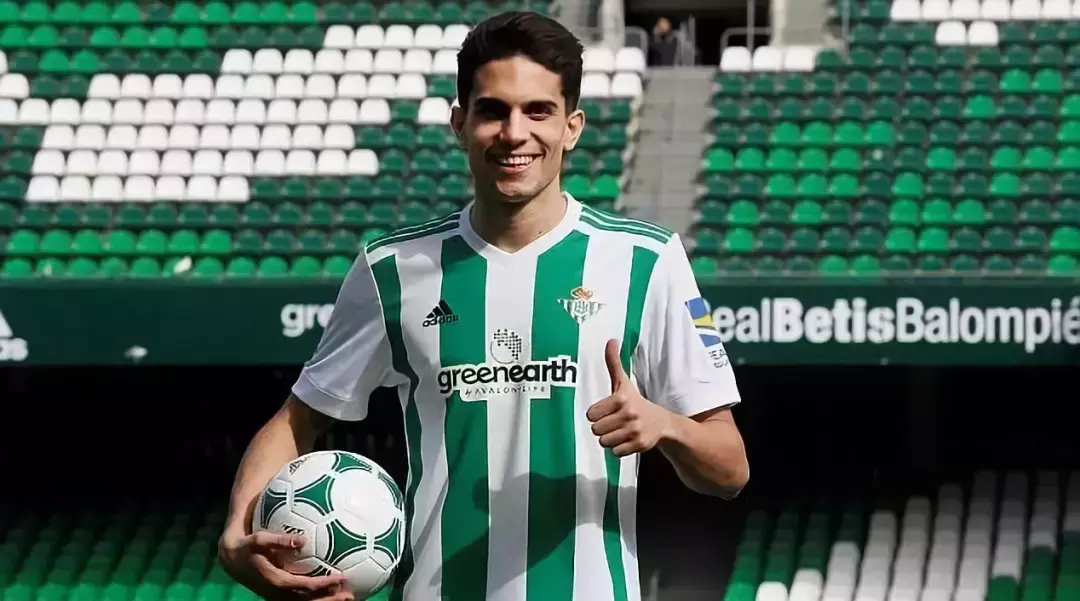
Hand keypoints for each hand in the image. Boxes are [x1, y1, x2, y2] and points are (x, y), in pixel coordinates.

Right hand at [218, 529, 352, 600]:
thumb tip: (301, 540)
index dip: (322, 585)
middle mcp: (278, 593)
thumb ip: (278, 540)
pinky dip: (317, 598)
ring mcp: (279, 596)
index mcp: (275, 581)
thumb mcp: (259, 539)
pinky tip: (333, 591)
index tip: (340, 578)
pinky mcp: (280, 595)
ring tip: (347, 596)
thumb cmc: (247, 546)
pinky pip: (301, 600)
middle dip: (329, 599)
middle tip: (350, 594)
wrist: (232, 561)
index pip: (303, 586)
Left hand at [586, 339, 672, 456]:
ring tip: (619, 431)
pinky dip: (618, 448)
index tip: (607, 411)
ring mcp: (634, 431)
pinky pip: (614, 452)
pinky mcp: (638, 446)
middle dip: (602, 427)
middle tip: (613, 422)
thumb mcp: (623, 383)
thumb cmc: (636, 401)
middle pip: (596, 430)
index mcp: (621, 398)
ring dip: (609, 438)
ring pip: (604, 442)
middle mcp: (628, 415)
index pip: (591, 414)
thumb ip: (614, 363)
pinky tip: (626, 439)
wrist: (663, 423)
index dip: (596, 414)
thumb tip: (611, 340)